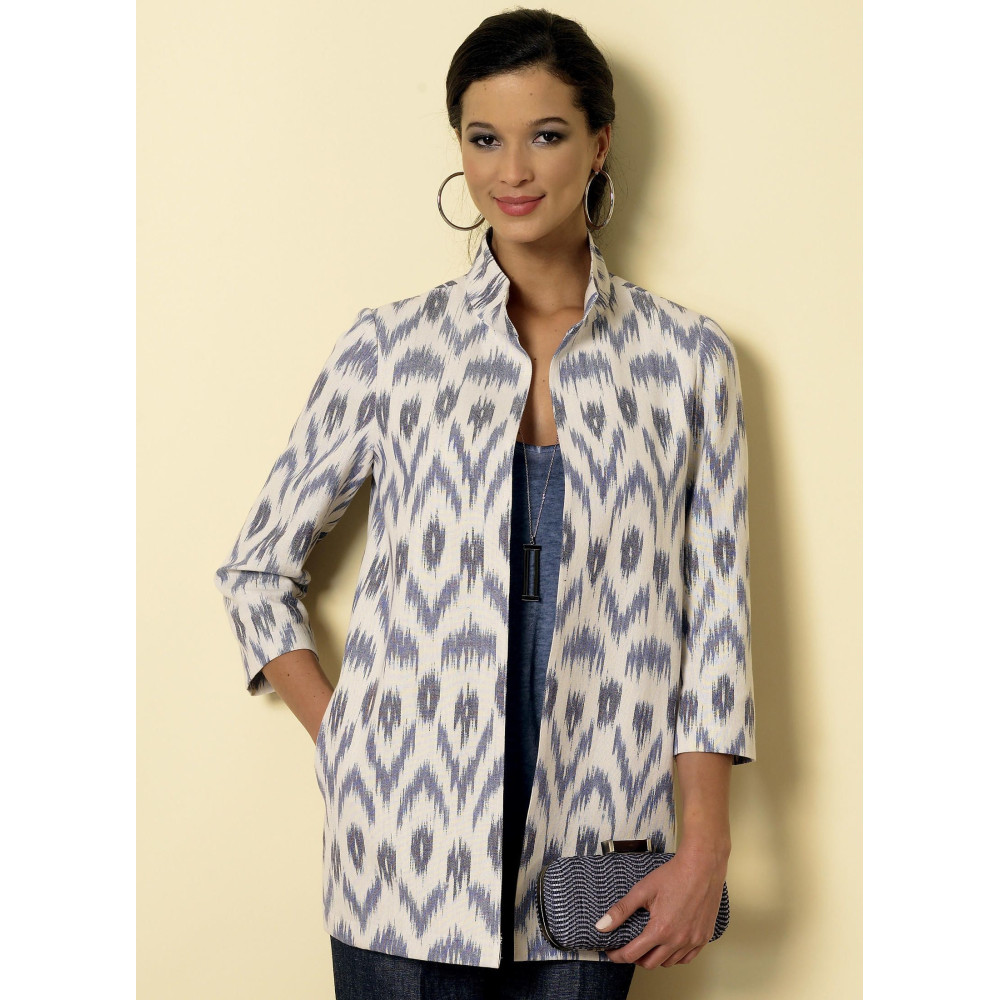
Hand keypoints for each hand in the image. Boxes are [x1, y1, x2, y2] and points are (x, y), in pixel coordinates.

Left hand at [596, 847, 727, 968]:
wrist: (701, 867)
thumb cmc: (673, 875)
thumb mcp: (642, 890)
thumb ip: (621, 910)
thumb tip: (601, 926)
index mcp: (660, 930)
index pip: (632, 955)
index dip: (617, 955)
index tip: (611, 952)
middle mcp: (677, 940)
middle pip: (650, 964)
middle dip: (635, 959)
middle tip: (627, 947)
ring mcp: (692, 941)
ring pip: (669, 963)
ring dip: (655, 958)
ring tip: (646, 946)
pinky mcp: (704, 938)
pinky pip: (687, 959)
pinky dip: (674, 957)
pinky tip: (667, 946)